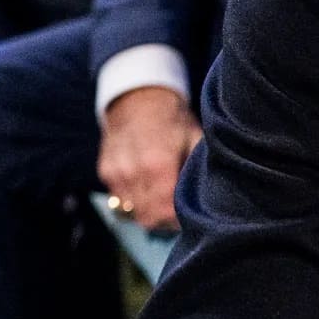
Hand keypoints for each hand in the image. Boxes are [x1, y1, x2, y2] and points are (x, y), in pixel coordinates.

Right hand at [98, 85, 202, 232]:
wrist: (137, 98)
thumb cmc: (174, 120)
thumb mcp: (196, 138)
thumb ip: (198, 170)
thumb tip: (213, 198)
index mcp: (157, 164)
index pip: (166, 212)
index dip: (180, 219)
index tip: (192, 212)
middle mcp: (131, 172)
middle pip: (149, 218)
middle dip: (167, 220)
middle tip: (182, 209)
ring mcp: (114, 174)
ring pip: (134, 213)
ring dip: (151, 212)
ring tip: (167, 198)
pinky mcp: (105, 173)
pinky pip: (122, 200)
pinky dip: (137, 201)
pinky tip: (151, 187)